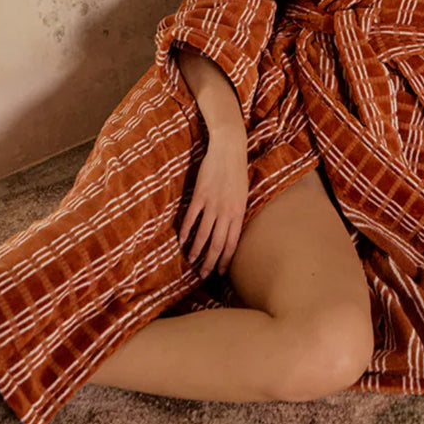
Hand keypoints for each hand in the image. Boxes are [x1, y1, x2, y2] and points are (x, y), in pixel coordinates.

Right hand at [180, 129, 248, 278]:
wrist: (229, 149)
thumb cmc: (237, 171)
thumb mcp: (243, 195)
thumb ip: (237, 213)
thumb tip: (232, 230)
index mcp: (239, 212)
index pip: (232, 243)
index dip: (226, 259)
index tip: (221, 272)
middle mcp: (226, 211)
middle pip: (218, 243)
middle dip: (210, 262)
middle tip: (203, 274)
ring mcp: (212, 203)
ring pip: (203, 233)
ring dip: (196, 249)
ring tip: (191, 260)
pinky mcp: (200, 194)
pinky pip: (191, 217)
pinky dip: (186, 230)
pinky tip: (181, 239)